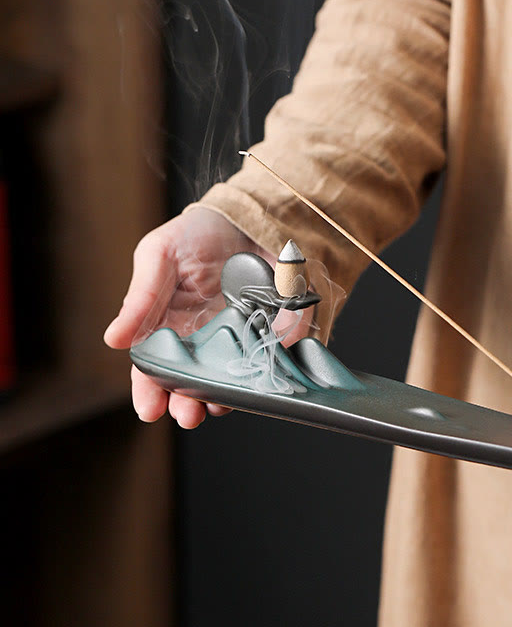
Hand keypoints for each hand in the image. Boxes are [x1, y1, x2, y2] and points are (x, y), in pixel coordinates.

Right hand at [104, 207, 310, 427]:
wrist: (247, 211)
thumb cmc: (197, 234)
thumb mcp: (160, 255)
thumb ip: (140, 297)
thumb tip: (114, 340)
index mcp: (173, 327)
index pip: (157, 368)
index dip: (151, 390)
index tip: (150, 409)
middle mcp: (208, 340)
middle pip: (195, 382)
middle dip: (188, 402)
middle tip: (187, 414)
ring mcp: (245, 337)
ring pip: (235, 377)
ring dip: (225, 395)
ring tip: (217, 405)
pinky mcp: (281, 327)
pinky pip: (278, 352)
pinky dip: (273, 366)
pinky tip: (264, 377)